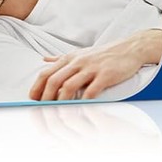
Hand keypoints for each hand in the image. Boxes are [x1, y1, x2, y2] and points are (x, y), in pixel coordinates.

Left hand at [28, 29, 161, 100]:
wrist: (130, 48)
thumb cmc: (104, 53)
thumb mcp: (80, 52)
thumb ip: (61, 58)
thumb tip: (44, 59)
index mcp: (70, 58)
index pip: (46, 73)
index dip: (37, 88)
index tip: (32, 100)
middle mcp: (78, 62)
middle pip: (54, 80)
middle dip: (45, 98)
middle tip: (42, 110)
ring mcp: (91, 68)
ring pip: (68, 86)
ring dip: (60, 102)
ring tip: (57, 114)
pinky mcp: (105, 75)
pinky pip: (90, 91)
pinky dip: (83, 102)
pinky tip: (80, 110)